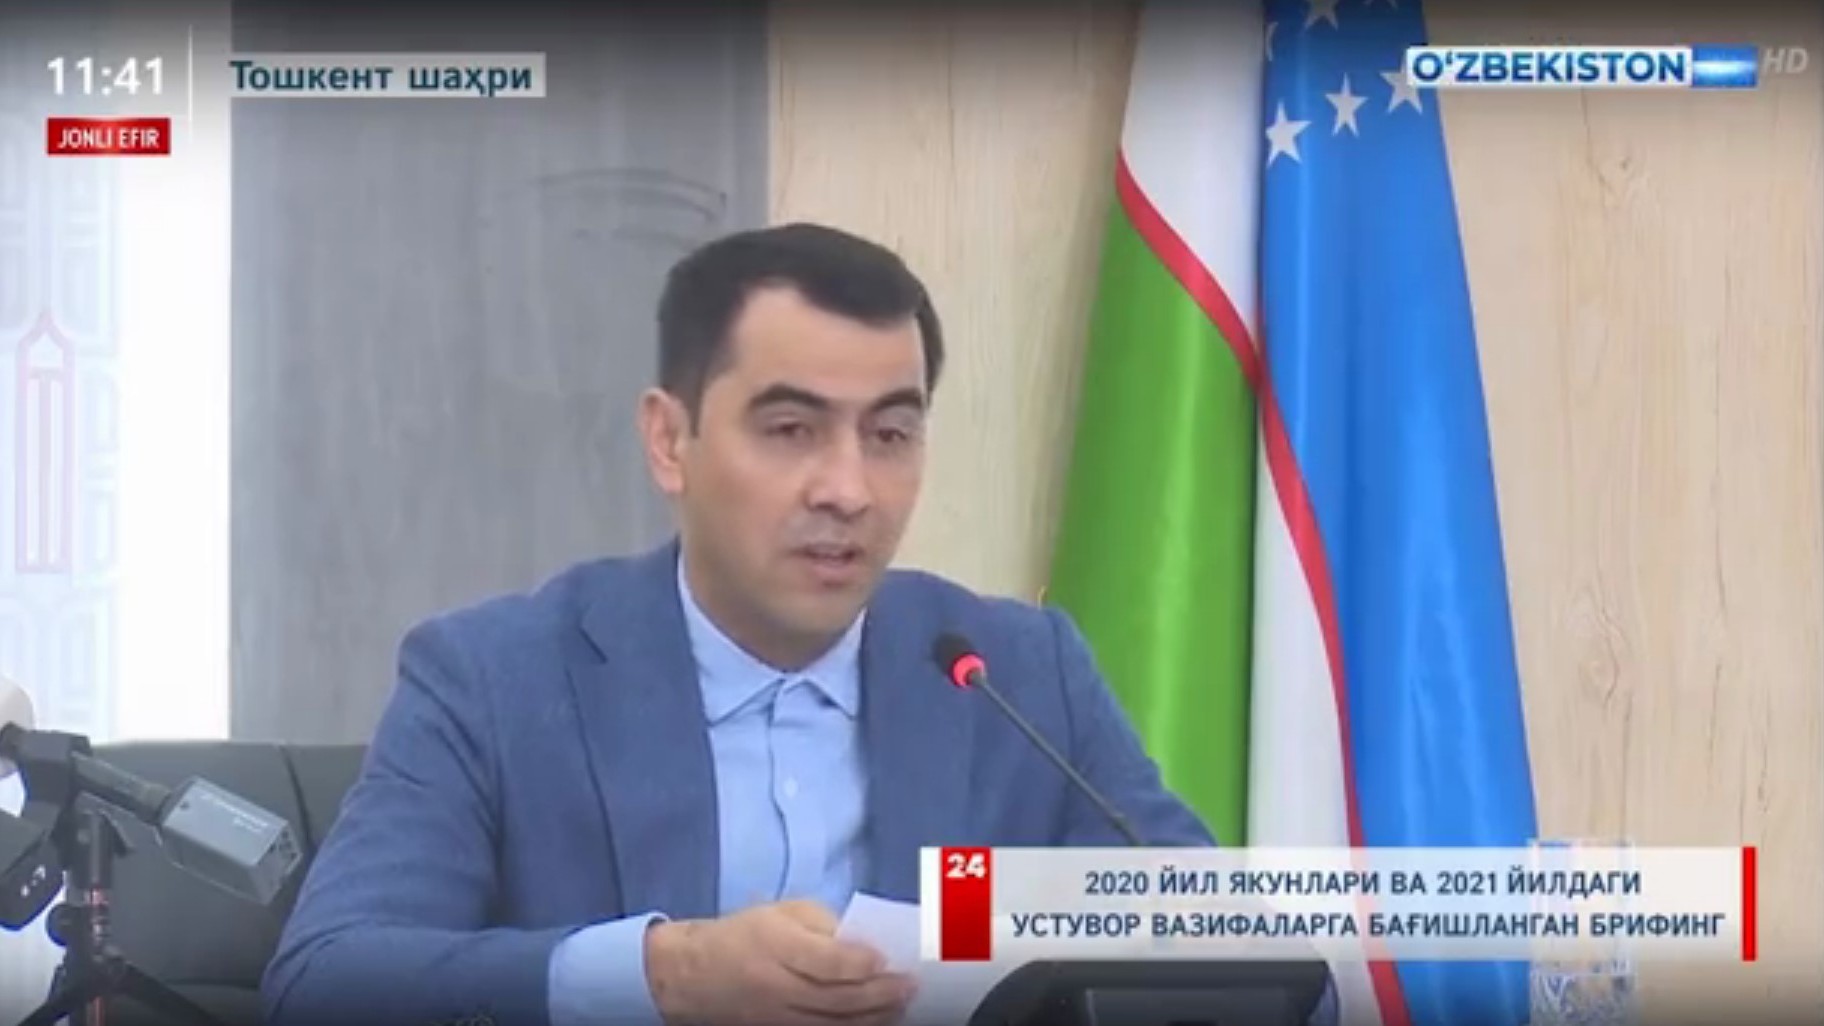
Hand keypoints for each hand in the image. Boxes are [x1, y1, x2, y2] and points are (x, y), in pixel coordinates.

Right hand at [645, 899, 916, 1025]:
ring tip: (901, 1006)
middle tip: (910, 985)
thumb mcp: (781, 912)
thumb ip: (823, 922)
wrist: (694, 976)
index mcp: (777, 945)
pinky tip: (875, 1022)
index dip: (860, 962)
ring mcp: (778, 1017)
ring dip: (873, 1018)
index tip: (886, 958)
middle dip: (880, 994)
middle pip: (836, 998)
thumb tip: (863, 941)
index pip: (826, 960)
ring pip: (833, 1024)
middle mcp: (778, 986)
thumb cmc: (746, 934)